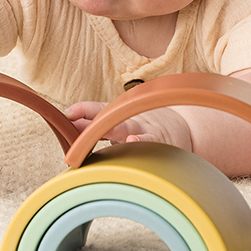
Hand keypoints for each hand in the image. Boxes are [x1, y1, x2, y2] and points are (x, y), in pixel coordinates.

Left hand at [66, 102, 192, 152]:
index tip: (67, 114)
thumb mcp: (120, 122)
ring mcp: (146, 129)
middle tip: (77, 124)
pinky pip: (150, 141)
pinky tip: (133, 142)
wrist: (183, 126)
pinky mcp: (161, 141)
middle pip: (111, 118)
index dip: (83, 110)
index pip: (99, 109)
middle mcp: (131, 119)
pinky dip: (142, 141)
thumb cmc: (144, 126)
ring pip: (128, 128)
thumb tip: (68, 124)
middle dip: (94, 122)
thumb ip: (95, 123)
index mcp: (120, 115)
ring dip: (115, 129)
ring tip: (100, 130)